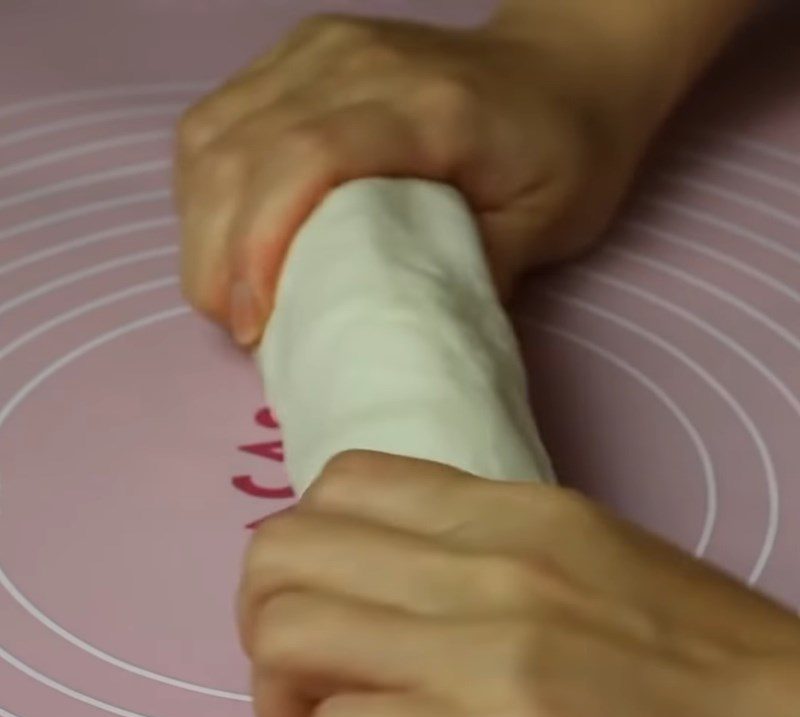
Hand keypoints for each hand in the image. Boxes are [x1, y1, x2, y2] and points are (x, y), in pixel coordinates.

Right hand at [175, 12, 659, 345]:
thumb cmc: (567, 151)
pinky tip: (226, 237)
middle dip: (217, 255)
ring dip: (202, 226)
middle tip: (240, 328)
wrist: (565, 68)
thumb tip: (384, 336)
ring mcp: (319, 50)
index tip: (257, 325)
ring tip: (228, 295)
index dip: (261, 242)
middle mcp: (357, 62)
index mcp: (428, 106)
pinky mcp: (299, 56)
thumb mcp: (546, 228)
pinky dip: (207, 189)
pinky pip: (218, 120)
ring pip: (213, 135)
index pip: (309, 157)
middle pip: (241, 149)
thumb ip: (469, 278)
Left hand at [239, 452, 799, 716]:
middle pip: (285, 552)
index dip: (305, 545)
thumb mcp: (582, 558)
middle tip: (304, 678)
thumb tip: (381, 579)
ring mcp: (491, 652)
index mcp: (512, 511)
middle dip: (263, 619)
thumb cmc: (691, 655)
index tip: (326, 604)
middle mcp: (490, 565)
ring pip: (287, 633)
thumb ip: (476, 552)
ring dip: (277, 695)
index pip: (343, 483)